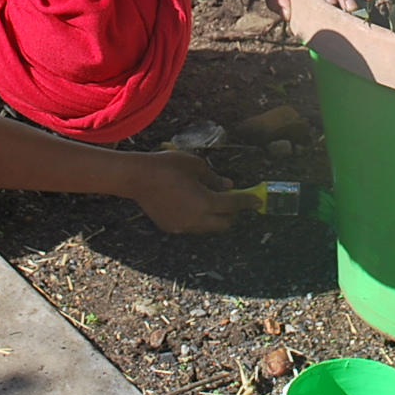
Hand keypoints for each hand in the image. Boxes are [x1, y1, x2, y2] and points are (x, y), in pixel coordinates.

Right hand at [128, 151, 260, 233]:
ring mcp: (183, 226)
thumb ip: (214, 178)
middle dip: (232, 214)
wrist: (137, 177)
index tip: (257, 202)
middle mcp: (196, 219)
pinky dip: (199, 218)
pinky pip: (193, 227)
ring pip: (208, 227)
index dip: (247, 202)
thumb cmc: (167, 166)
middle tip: (231, 200)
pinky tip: (192, 204)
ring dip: (215, 217)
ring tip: (209, 199)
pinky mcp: (171, 228)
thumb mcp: (195, 165)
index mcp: (205, 202)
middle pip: (223, 224)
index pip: (233, 205)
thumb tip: (228, 186)